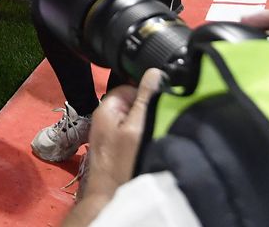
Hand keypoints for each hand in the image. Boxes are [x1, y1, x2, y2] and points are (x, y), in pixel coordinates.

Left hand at [72, 69, 165, 215]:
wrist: (109, 196)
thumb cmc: (121, 164)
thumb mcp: (137, 126)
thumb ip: (145, 98)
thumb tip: (154, 71)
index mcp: (106, 107)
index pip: (130, 86)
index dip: (148, 91)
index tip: (162, 100)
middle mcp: (106, 118)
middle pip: (134, 102)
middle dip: (148, 109)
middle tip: (159, 120)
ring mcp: (110, 134)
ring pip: (135, 119)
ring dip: (147, 124)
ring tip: (153, 135)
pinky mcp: (117, 148)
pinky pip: (133, 134)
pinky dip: (143, 137)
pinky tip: (149, 146)